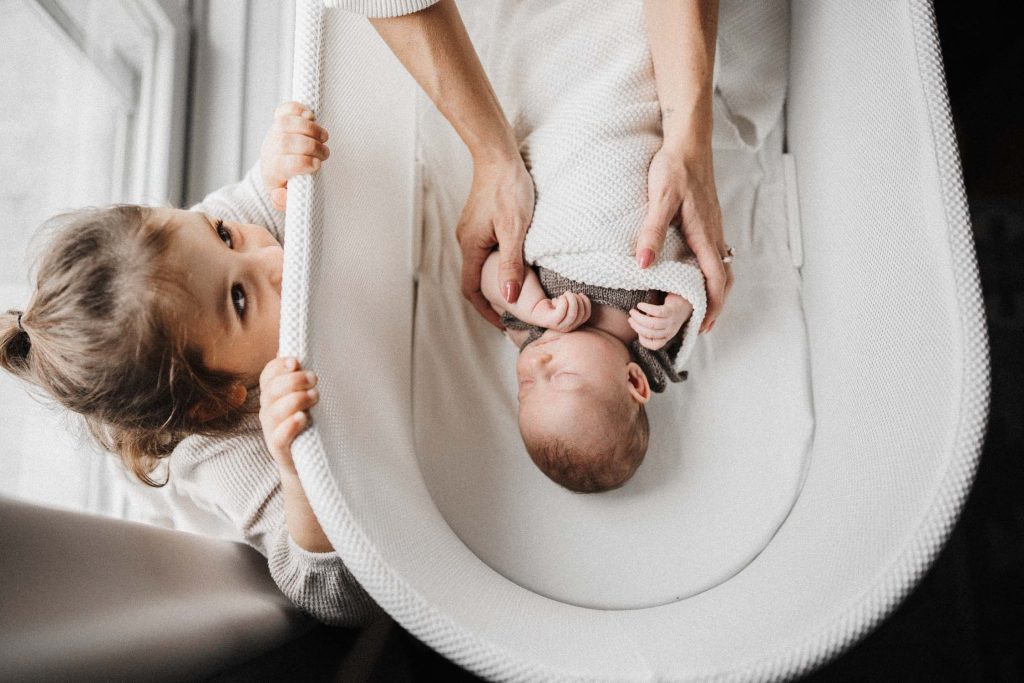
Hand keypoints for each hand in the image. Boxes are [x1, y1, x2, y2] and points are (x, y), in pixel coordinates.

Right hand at [258, 356, 318, 473]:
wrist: (307, 463)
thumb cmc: (308, 423)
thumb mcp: (303, 397)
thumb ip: (296, 376)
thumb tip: (287, 348)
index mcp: (272, 395)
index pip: (268, 375)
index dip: (278, 366)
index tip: (295, 362)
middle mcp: (268, 411)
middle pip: (271, 390)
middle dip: (293, 381)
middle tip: (314, 379)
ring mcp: (272, 430)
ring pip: (275, 411)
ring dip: (295, 400)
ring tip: (314, 396)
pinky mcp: (279, 449)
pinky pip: (278, 437)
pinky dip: (289, 426)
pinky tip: (302, 418)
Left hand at [259, 101, 330, 211]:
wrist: (276, 170)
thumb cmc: (287, 186)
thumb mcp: (286, 201)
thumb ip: (284, 202)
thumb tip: (281, 194)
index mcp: (272, 172)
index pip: (285, 164)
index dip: (304, 163)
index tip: (318, 165)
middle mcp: (270, 150)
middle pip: (285, 141)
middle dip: (310, 146)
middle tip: (325, 153)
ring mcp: (274, 133)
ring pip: (285, 123)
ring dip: (309, 128)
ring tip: (324, 137)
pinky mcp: (279, 121)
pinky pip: (284, 109)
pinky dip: (298, 109)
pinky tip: (311, 116)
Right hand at [457, 157, 535, 328]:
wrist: (498, 154)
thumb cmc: (508, 188)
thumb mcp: (515, 229)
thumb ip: (511, 264)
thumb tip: (509, 296)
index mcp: (470, 246)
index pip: (471, 289)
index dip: (485, 309)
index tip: (501, 323)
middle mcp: (465, 240)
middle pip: (474, 278)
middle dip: (491, 297)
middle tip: (513, 312)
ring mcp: (470, 229)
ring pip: (480, 263)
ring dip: (493, 279)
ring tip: (515, 291)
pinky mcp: (479, 220)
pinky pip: (484, 249)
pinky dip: (495, 262)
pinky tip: (513, 262)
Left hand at [532, 292, 591, 331]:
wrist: (536, 310)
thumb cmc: (553, 306)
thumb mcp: (567, 305)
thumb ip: (576, 303)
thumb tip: (582, 297)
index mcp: (574, 324)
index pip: (586, 315)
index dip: (586, 303)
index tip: (580, 294)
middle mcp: (568, 328)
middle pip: (580, 313)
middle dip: (577, 300)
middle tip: (569, 293)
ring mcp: (560, 326)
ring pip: (573, 314)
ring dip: (571, 300)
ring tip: (565, 293)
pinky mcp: (552, 322)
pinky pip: (562, 312)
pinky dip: (563, 302)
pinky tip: (559, 297)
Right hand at [627, 294, 693, 350]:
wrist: (685, 301)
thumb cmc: (669, 313)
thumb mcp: (663, 325)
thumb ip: (652, 328)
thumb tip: (635, 325)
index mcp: (667, 336)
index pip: (655, 345)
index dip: (643, 340)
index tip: (637, 332)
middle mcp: (670, 331)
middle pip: (650, 333)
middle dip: (636, 326)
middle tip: (630, 319)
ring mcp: (672, 321)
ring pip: (652, 324)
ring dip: (639, 318)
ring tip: (632, 311)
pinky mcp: (671, 310)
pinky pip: (657, 311)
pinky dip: (646, 308)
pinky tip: (640, 305)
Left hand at [635, 145, 732, 332]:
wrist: (688, 141)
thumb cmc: (673, 167)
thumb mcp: (659, 199)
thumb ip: (651, 231)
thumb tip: (643, 265)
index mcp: (704, 233)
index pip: (715, 279)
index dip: (712, 305)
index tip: (703, 325)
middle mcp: (713, 233)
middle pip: (724, 277)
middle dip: (716, 304)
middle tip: (703, 325)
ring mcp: (713, 226)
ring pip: (721, 265)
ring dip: (714, 289)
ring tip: (701, 307)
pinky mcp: (708, 219)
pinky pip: (715, 253)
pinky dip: (711, 272)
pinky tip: (696, 275)